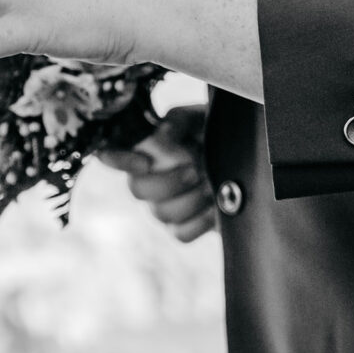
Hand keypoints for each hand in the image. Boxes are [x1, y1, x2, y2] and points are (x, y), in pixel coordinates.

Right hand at [99, 105, 215, 242]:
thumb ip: (180, 120)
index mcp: (144, 150)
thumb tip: (164, 133)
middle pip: (138, 190)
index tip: (145, 162)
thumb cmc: (215, 136)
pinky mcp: (179, 229)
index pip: (112, 155)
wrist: (241, 162)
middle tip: (196, 169)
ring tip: (212, 184)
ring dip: (192, 199)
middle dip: (170, 181)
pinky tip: (215, 207)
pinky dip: (201, 221)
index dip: (118, 161)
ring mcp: (161, 206)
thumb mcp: (200, 119)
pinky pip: (181, 233)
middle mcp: (146, 180)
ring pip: (162, 213)